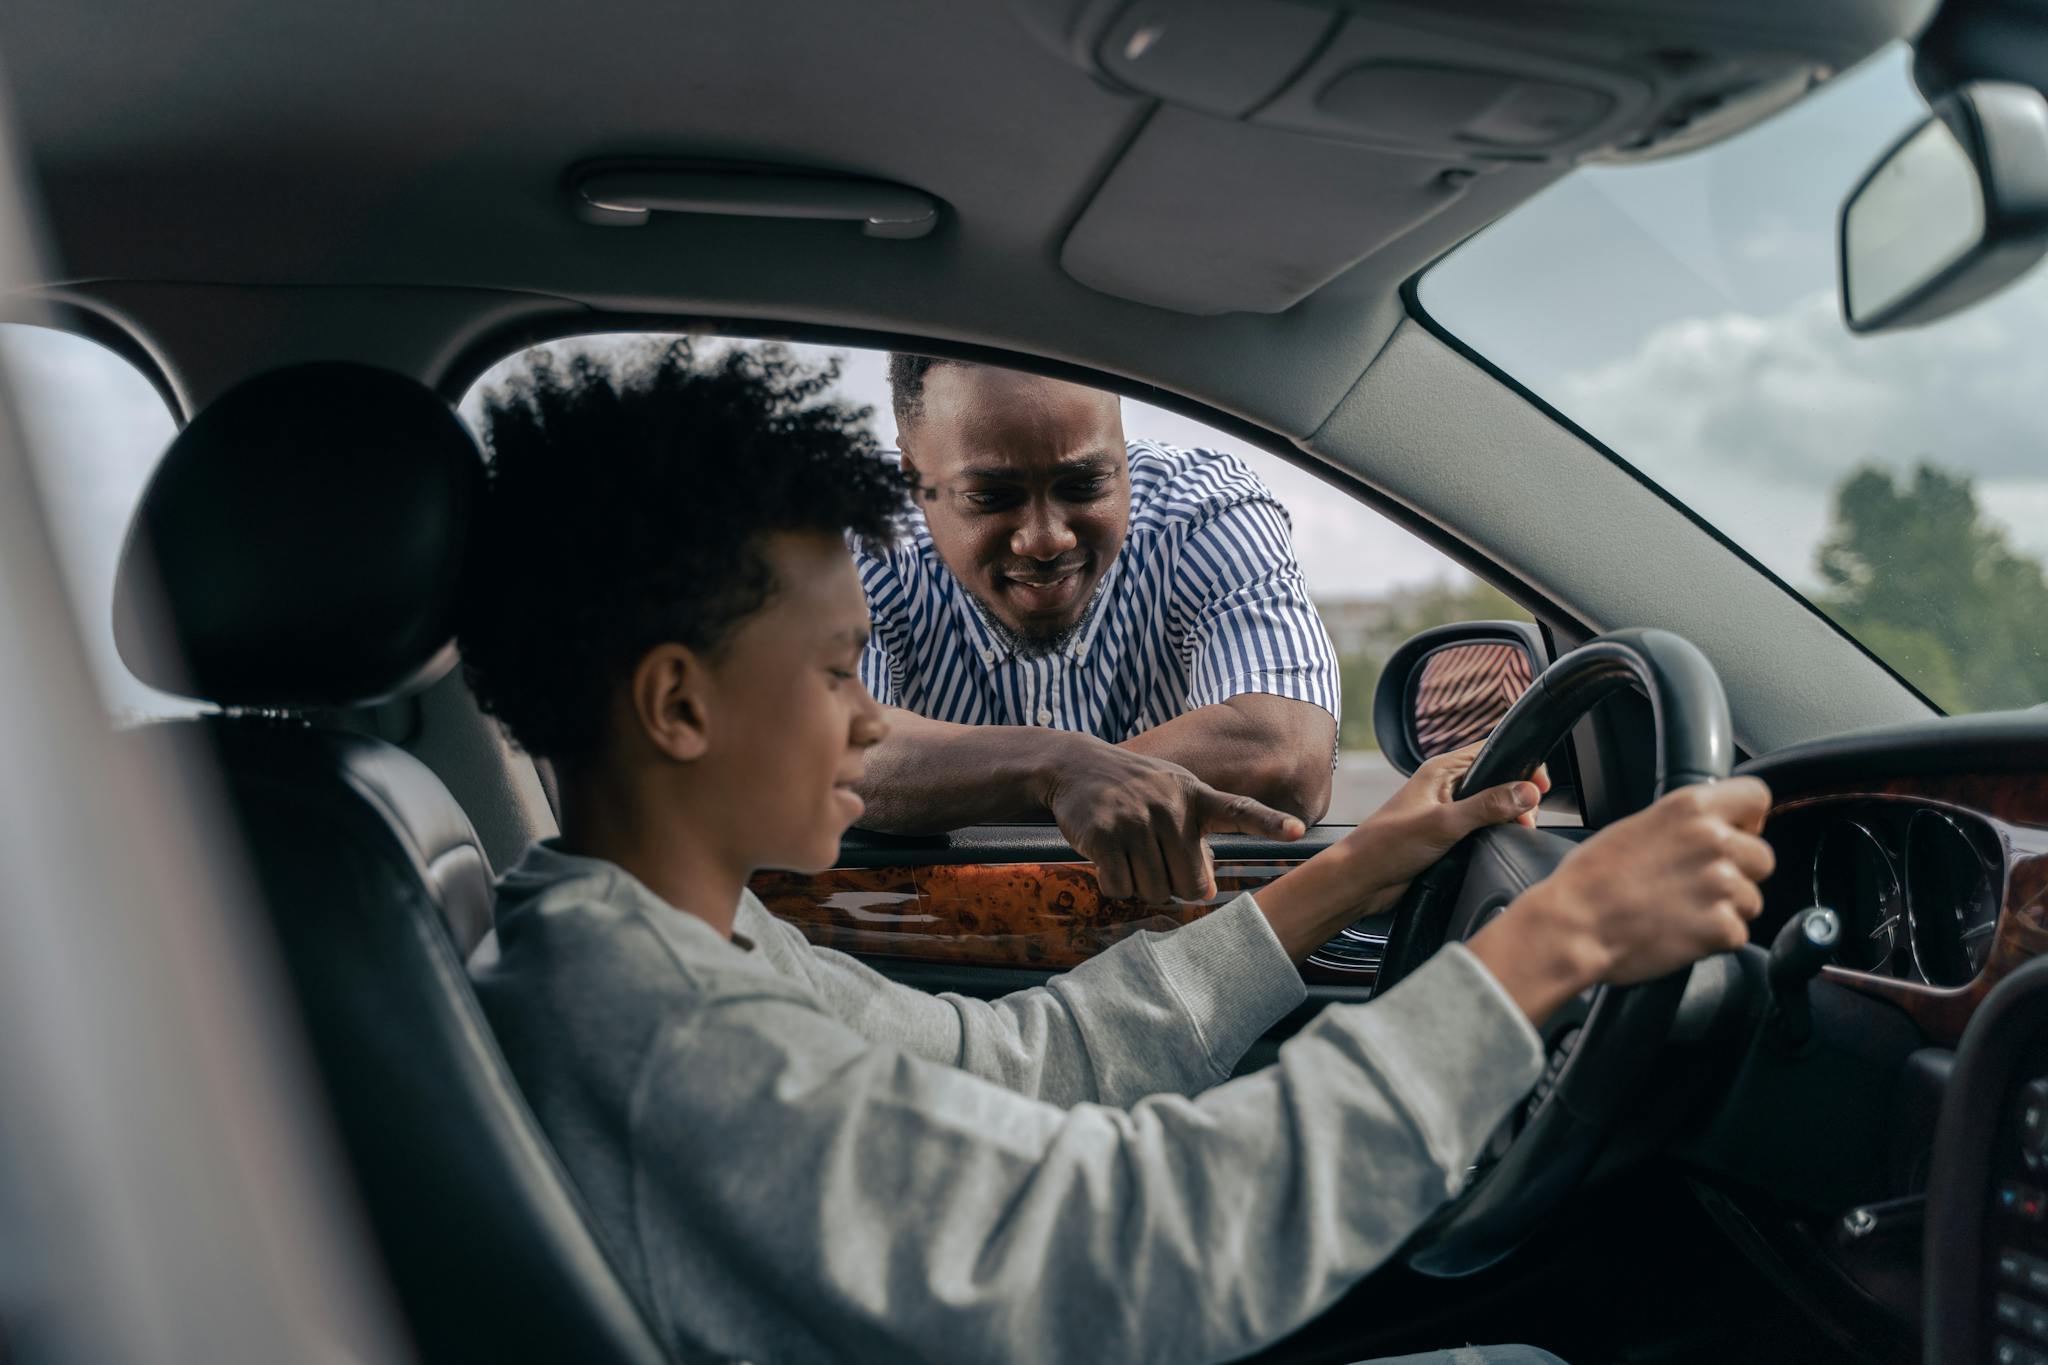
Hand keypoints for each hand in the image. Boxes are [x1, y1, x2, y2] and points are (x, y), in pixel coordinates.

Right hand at [1038, 736, 1304, 901]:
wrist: (1075, 765)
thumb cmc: (1133, 788)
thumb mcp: (1172, 796)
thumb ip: (1195, 837)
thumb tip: (1203, 890)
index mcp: (1196, 795)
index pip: (1239, 809)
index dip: (1268, 823)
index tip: (1296, 830)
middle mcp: (1170, 806)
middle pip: (1187, 883)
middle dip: (1171, 885)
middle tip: (1154, 862)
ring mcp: (1136, 819)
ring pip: (1152, 890)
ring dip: (1140, 885)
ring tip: (1128, 853)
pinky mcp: (1103, 835)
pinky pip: (1120, 887)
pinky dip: (1114, 883)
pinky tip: (1107, 858)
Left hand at [1341, 743, 1548, 908]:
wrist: (1361, 880)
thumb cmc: (1386, 845)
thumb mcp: (1443, 823)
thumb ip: (1487, 806)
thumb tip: (1527, 792)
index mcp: (1440, 770)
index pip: (1491, 751)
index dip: (1520, 764)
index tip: (1540, 785)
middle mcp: (1445, 786)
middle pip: (1497, 779)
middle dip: (1518, 797)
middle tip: (1526, 819)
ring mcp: (1446, 810)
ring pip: (1491, 805)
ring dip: (1508, 817)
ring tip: (1516, 831)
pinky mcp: (1446, 834)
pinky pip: (1481, 827)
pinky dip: (1495, 833)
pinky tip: (1499, 844)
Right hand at [1469, 777, 1775, 1023]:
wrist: (1574, 925)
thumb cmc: (1591, 879)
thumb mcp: (1637, 826)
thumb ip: (1684, 824)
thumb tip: (1713, 828)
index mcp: (1691, 808)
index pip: (1758, 797)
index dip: (1749, 819)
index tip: (1736, 834)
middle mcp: (1713, 841)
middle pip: (1763, 857)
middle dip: (1739, 873)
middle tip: (1699, 885)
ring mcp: (1721, 886)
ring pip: (1752, 899)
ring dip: (1726, 909)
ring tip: (1682, 911)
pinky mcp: (1721, 928)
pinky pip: (1737, 933)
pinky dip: (1714, 939)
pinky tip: (1680, 932)